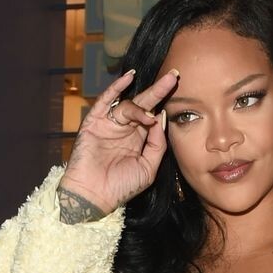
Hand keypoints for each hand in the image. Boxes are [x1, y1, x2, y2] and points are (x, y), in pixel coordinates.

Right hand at [60, 66, 179, 215]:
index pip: (154, 116)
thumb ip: (158, 144)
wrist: (95, 197)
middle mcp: (125, 129)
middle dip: (159, 90)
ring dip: (140, 107)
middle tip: (174, 75)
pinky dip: (116, 88)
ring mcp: (110, 124)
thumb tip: (161, 117)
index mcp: (138, 139)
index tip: (179, 92)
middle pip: (144, 104)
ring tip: (149, 116)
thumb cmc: (121, 188)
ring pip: (128, 106)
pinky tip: (129, 78)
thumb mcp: (148, 167)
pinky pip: (106, 101)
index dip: (165, 105)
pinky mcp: (94, 122)